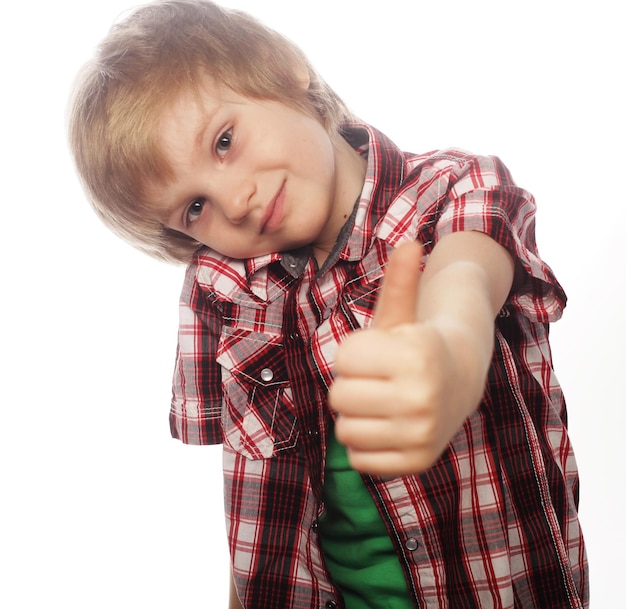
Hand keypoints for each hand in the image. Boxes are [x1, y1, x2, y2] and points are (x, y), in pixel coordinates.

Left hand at [329, 240, 474, 476]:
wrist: (459, 381)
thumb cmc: (416, 343)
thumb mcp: (403, 314)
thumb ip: (399, 280)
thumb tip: (409, 241)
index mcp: (416, 354)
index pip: (342, 360)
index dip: (354, 355)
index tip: (377, 353)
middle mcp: (422, 396)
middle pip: (339, 397)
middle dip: (352, 385)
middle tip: (378, 380)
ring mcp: (422, 434)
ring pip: (346, 431)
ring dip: (357, 416)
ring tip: (382, 403)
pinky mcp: (417, 463)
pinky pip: (359, 459)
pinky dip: (366, 444)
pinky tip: (389, 426)